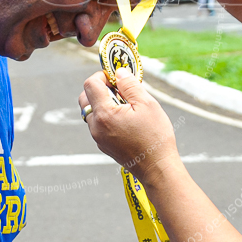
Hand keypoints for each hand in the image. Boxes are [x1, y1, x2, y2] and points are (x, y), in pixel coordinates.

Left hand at [77, 67, 178, 183]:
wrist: (157, 168)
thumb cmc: (155, 137)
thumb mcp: (147, 104)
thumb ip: (130, 85)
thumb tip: (119, 72)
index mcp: (104, 114)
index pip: (90, 85)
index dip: (102, 76)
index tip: (116, 77)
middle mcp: (96, 126)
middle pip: (85, 98)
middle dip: (99, 89)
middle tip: (120, 90)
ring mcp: (98, 137)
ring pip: (90, 112)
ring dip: (102, 103)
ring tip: (126, 106)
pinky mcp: (103, 145)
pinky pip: (97, 124)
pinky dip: (106, 117)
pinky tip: (126, 120)